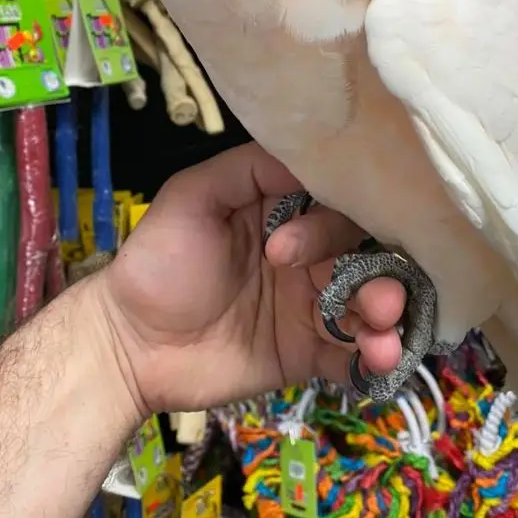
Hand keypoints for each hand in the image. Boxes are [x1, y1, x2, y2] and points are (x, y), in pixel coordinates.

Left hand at [103, 142, 405, 414]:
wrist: (130, 346)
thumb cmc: (158, 263)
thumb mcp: (192, 197)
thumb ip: (248, 169)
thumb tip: (311, 155)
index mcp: (283, 213)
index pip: (334, 205)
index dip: (327, 224)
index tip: (285, 251)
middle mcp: (306, 256)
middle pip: (364, 254)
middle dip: (379, 274)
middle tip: (377, 300)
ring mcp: (309, 306)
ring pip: (367, 303)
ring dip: (387, 315)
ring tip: (382, 331)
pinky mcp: (308, 353)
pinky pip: (351, 355)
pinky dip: (374, 358)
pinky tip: (381, 362)